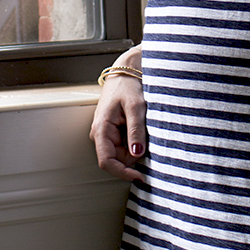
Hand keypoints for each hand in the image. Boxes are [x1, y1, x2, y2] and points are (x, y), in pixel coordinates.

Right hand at [89, 59, 146, 180]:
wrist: (126, 72)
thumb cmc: (128, 86)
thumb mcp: (136, 107)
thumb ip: (136, 130)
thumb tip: (136, 154)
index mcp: (101, 129)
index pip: (107, 162)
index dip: (123, 173)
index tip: (140, 176)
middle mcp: (100, 135)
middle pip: (117, 160)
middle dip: (134, 158)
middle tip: (149, 139)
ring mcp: (106, 135)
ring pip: (123, 155)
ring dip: (136, 149)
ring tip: (144, 128)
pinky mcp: (114, 133)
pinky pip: (126, 146)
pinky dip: (136, 142)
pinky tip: (141, 129)